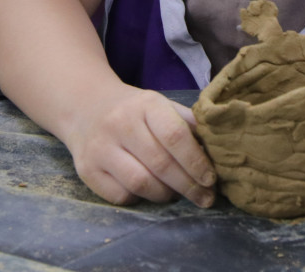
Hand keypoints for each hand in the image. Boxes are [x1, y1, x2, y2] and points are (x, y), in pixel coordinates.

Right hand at [62, 86, 216, 208]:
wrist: (86, 108)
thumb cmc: (134, 110)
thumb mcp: (161, 105)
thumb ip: (187, 124)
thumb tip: (218, 149)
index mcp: (146, 105)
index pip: (174, 136)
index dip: (196, 161)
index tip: (211, 179)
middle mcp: (120, 124)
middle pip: (160, 164)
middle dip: (188, 186)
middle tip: (205, 198)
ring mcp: (100, 148)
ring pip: (140, 183)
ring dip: (166, 195)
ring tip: (178, 194)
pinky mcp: (87, 171)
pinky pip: (121, 196)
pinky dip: (141, 199)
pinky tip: (151, 192)